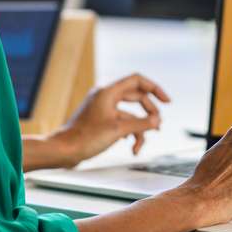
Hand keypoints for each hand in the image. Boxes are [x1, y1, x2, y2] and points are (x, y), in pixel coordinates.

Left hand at [51, 73, 170, 165]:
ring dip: (138, 129)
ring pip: (129, 114)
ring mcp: (103, 108)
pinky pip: (121, 121)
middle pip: (136, 97)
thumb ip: (140, 124)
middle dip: (149, 113)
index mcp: (108, 92)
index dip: (155, 89)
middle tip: (157, 127)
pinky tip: (130, 146)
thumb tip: (157, 121)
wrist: (63, 150)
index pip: (137, 80)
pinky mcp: (100, 120)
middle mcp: (106, 96)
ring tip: (140, 146)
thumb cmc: (85, 138)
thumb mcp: (118, 130)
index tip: (167, 102)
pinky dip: (128, 132)